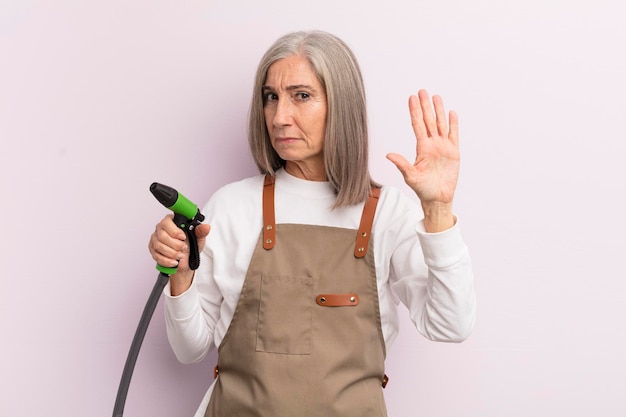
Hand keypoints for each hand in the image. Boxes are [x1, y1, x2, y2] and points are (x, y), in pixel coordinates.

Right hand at [148, 214, 210, 293]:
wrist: (186, 261)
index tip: (183, 237)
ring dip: (172, 253)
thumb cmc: (191, 246)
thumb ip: (201, 232)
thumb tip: (206, 227)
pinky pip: (156, 255)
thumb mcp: (199, 238)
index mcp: (172, 221)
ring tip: (180, 255)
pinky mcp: (152, 249)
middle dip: (175, 245)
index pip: (167, 222)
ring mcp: (155, 239)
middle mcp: (161, 229)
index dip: (175, 231)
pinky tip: (174, 262)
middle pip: (162, 235)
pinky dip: (167, 261)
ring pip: (159, 246)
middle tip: (184, 248)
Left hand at [386, 89, 459, 230]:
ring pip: (441, 124)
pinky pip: (454, 135)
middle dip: (425, 106)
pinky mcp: (454, 152)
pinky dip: (453, 124)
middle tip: (422, 91)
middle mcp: (432, 144)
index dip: (414, 111)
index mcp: (421, 147)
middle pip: (428, 121)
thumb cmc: (422, 188)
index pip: (417, 125)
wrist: (438, 197)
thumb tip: (388, 154)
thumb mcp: (410, 176)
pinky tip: (452, 113)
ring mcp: (443, 147)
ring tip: (436, 97)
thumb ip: (401, 164)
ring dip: (439, 111)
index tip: (411, 98)